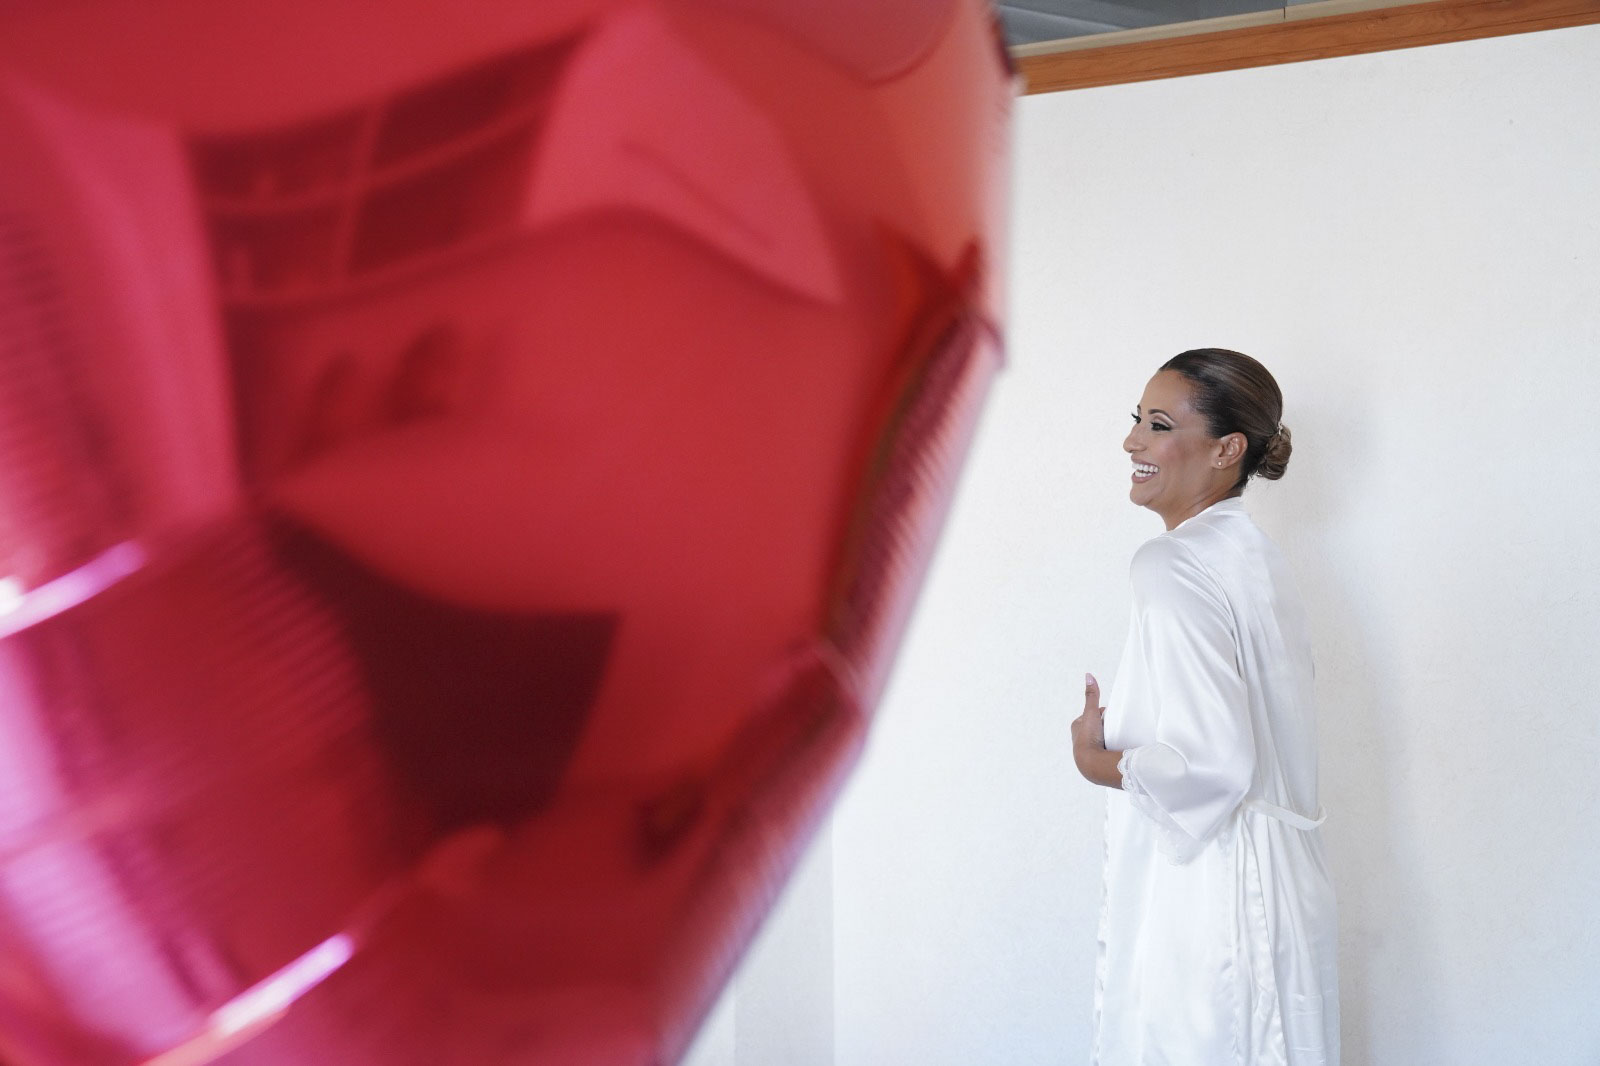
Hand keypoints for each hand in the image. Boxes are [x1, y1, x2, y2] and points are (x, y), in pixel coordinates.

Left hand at [1071, 673, 1122, 787]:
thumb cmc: (1088, 736)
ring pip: (1101, 737)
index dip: (1104, 713)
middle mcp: (1079, 737)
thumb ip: (1092, 695)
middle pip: (1098, 725)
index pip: (1094, 714)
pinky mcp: (1095, 758)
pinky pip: (1105, 748)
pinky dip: (1110, 747)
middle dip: (1107, 725)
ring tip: (1118, 737)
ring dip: (1109, 736)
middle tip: (1116, 726)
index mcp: (1077, 725)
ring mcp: (1087, 748)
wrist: (1091, 762)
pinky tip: (1116, 748)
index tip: (1112, 715)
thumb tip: (1088, 675)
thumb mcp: (1091, 712)